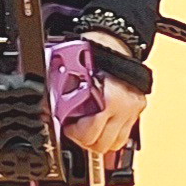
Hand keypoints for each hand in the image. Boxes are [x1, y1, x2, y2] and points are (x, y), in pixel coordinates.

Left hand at [64, 31, 146, 159]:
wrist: (115, 39)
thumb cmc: (95, 51)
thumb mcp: (71, 73)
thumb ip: (61, 94)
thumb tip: (48, 109)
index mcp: (110, 100)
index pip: (89, 135)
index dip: (72, 133)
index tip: (66, 126)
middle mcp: (125, 109)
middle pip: (102, 145)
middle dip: (85, 140)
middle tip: (75, 129)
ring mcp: (133, 111)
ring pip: (116, 144)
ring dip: (100, 140)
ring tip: (88, 128)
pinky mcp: (138, 109)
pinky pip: (125, 133)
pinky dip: (112, 132)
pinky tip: (102, 123)